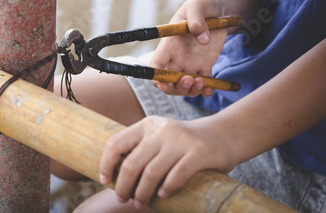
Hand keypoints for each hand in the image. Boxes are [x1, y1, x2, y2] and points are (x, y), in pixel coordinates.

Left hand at [99, 116, 236, 208]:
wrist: (223, 134)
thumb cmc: (184, 143)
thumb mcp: (160, 137)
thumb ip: (142, 149)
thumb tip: (114, 175)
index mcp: (147, 125)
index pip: (116, 142)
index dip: (106, 163)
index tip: (104, 180)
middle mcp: (161, 130)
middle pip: (132, 163)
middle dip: (123, 186)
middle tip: (122, 199)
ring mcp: (180, 140)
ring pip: (151, 173)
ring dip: (142, 193)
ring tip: (140, 203)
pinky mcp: (199, 153)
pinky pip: (177, 176)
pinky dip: (166, 189)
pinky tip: (162, 196)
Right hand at [149, 0, 227, 96]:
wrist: (218, 9)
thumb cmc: (202, 5)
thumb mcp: (197, 6)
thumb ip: (197, 20)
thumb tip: (203, 40)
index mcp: (169, 45)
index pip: (155, 66)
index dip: (156, 77)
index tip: (164, 83)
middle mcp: (176, 58)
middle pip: (168, 82)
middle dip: (176, 87)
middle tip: (190, 79)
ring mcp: (190, 64)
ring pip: (184, 87)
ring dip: (191, 91)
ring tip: (203, 83)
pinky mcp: (204, 66)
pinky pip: (202, 84)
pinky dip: (205, 90)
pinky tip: (210, 89)